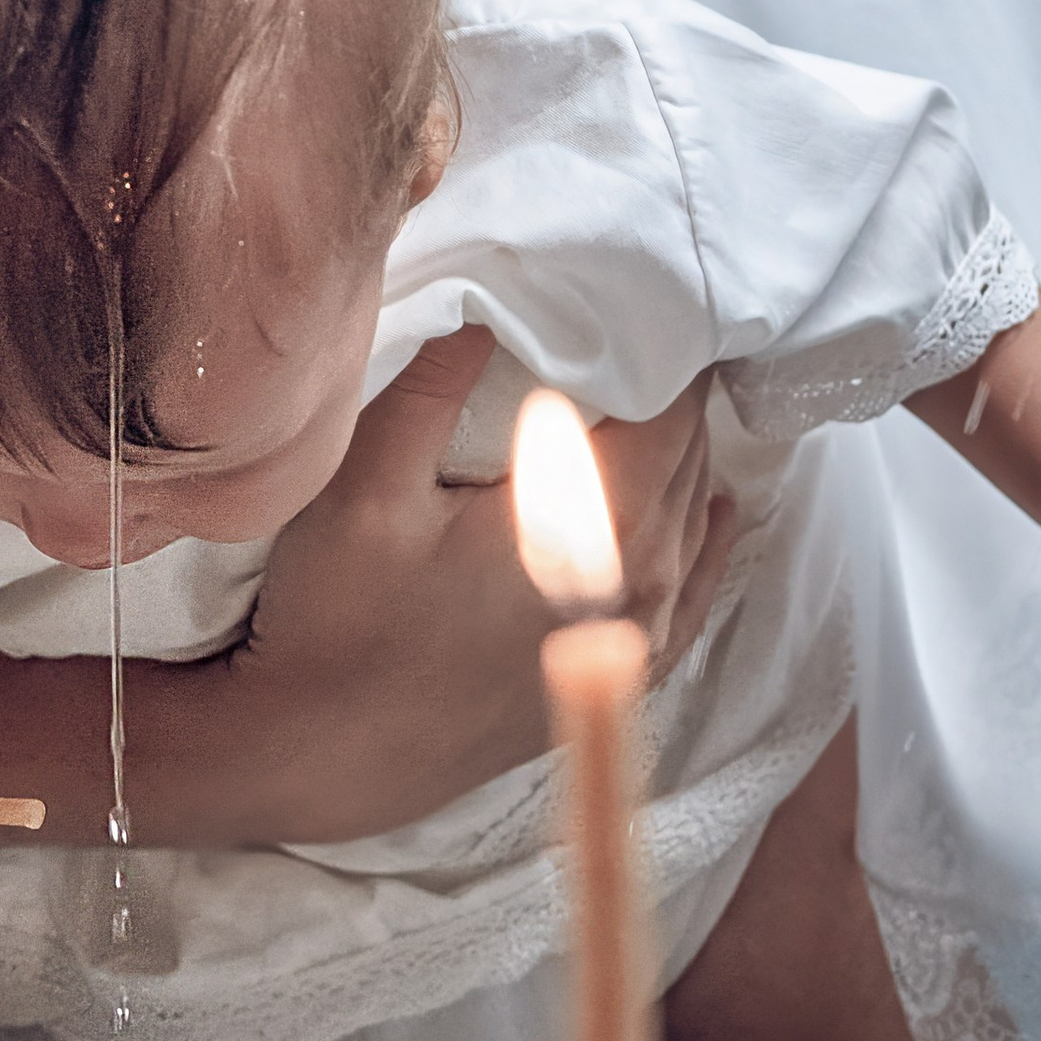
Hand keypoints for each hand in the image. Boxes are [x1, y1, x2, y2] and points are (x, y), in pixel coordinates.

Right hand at [0, 332, 740, 851]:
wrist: (324, 758)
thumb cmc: (335, 618)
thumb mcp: (361, 483)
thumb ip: (431, 389)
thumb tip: (493, 307)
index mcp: (595, 527)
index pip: (669, 408)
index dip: (664, 341)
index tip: (649, 282)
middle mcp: (639, 584)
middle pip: (689, 458)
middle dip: (676, 388)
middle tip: (653, 317)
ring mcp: (631, 640)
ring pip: (696, 520)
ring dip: (688, 454)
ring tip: (672, 386)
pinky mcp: (612, 677)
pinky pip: (695, 596)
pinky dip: (710, 543)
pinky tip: (716, 510)